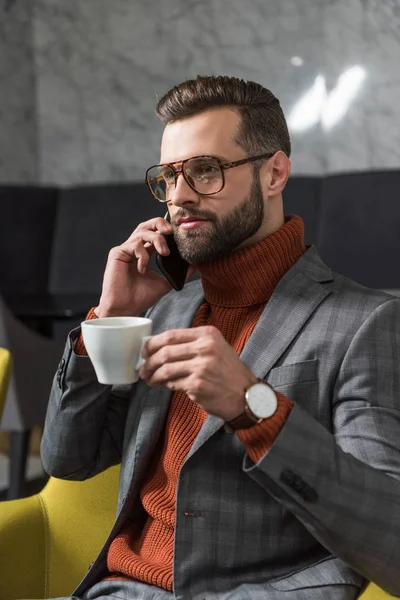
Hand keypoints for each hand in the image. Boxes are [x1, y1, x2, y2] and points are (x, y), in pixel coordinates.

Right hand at [96, 217, 173, 317]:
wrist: (125, 309)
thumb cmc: (141, 297)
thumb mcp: (164, 283)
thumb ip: (177, 273)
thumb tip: (194, 266)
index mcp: (144, 252)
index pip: (155, 233)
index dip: (166, 231)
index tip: (179, 236)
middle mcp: (134, 248)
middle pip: (146, 225)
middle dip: (160, 223)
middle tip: (171, 232)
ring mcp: (125, 250)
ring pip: (142, 232)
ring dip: (157, 240)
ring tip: (165, 253)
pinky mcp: (117, 253)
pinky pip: (134, 245)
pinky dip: (143, 255)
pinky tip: (143, 270)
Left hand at [139, 326, 257, 420]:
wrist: (246, 395)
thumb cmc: (228, 372)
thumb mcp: (215, 348)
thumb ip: (191, 345)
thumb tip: (159, 349)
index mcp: (207, 334)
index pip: (171, 335)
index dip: (152, 343)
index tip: (145, 351)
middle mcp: (205, 347)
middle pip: (165, 351)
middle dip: (149, 361)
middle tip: (143, 369)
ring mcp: (202, 366)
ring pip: (165, 368)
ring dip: (153, 375)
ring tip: (149, 379)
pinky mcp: (198, 384)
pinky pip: (172, 383)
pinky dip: (165, 385)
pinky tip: (164, 386)